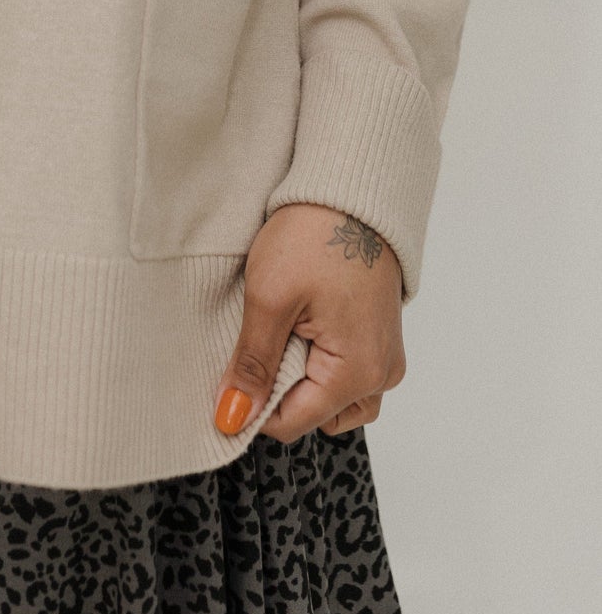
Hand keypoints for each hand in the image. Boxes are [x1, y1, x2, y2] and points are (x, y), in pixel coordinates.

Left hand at [212, 202, 405, 441]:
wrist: (351, 190)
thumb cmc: (314, 236)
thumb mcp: (269, 298)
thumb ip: (253, 365)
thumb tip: (233, 417)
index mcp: (357, 373)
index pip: (294, 423)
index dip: (253, 407)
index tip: (228, 378)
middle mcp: (381, 374)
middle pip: (316, 415)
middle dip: (281, 391)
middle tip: (260, 341)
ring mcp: (385, 356)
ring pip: (333, 398)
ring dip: (301, 378)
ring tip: (281, 331)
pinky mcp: (379, 338)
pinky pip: (346, 372)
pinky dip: (318, 361)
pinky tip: (299, 325)